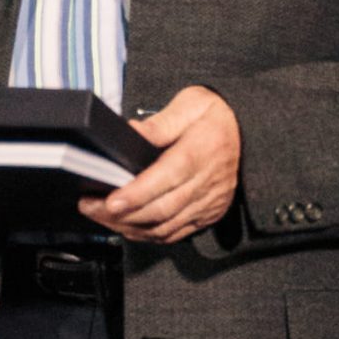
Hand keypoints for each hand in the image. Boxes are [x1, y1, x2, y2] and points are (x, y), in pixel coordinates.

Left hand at [78, 86, 240, 245]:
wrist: (249, 132)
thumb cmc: (215, 116)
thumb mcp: (191, 104)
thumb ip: (161, 122)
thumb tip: (133, 132)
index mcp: (202, 152)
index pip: (167, 178)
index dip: (137, 194)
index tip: (111, 201)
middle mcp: (207, 182)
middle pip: (161, 209)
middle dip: (122, 214)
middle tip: (90, 207)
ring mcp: (209, 202)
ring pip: (165, 226)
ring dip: (130, 227)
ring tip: (101, 217)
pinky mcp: (208, 214)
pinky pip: (175, 233)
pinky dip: (148, 235)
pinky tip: (127, 227)